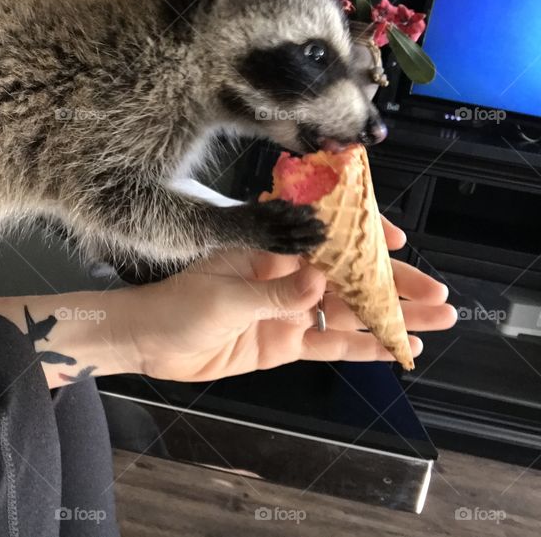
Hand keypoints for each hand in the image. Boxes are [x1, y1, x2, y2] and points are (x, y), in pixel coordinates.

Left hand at [127, 216, 455, 381]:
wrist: (150, 343)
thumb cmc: (177, 304)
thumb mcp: (224, 296)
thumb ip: (273, 294)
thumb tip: (319, 285)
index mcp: (268, 251)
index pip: (324, 237)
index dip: (362, 237)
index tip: (398, 241)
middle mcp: (284, 277)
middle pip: (347, 278)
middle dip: (391, 284)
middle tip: (436, 292)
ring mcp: (287, 311)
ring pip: (346, 312)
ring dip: (388, 315)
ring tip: (435, 320)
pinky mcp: (283, 343)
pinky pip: (329, 344)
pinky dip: (362, 348)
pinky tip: (397, 348)